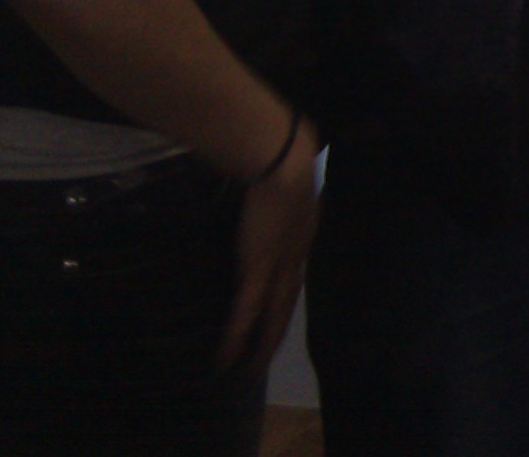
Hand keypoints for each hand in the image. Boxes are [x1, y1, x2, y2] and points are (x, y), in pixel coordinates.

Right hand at [218, 113, 319, 371]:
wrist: (282, 161)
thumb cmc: (278, 162)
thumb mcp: (282, 182)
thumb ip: (273, 192)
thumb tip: (259, 189)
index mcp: (302, 235)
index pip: (294, 273)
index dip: (286, 295)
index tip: (277, 311)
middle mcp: (296, 255)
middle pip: (288, 302)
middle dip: (275, 331)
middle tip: (263, 358)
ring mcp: (279, 265)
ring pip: (271, 316)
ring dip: (260, 343)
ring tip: (249, 368)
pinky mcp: (259, 268)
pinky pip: (247, 312)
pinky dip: (237, 336)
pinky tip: (226, 357)